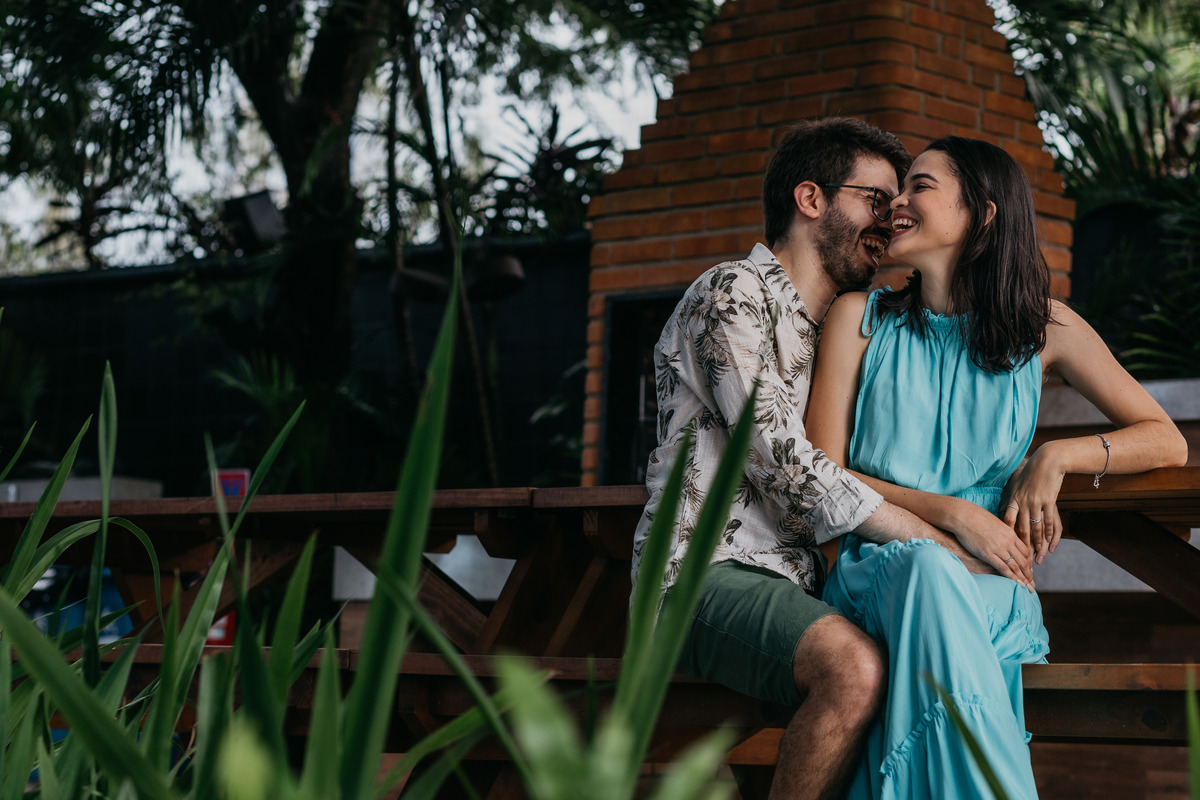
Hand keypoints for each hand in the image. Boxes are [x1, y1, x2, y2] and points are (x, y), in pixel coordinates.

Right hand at [944, 497, 1034, 588]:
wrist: (962, 515)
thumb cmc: (975, 517)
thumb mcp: (995, 523)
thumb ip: (1002, 533)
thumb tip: (1004, 539)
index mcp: (1010, 533)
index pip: (1025, 551)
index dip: (1029, 563)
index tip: (1029, 571)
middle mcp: (1007, 541)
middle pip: (1023, 560)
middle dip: (1029, 574)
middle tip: (1033, 584)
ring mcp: (998, 548)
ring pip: (1016, 566)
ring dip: (1023, 578)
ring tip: (1029, 588)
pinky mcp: (987, 553)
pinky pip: (1003, 568)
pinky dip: (1012, 577)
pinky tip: (1018, 584)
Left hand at [1002, 445, 1064, 563]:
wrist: (1046, 461)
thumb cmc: (1029, 473)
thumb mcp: (1015, 485)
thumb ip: (1010, 499)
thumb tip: (1002, 511)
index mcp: (1013, 499)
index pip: (1008, 521)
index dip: (1008, 535)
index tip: (1007, 547)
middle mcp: (1023, 502)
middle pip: (1022, 529)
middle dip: (1023, 546)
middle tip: (1023, 560)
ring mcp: (1036, 502)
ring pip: (1036, 528)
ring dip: (1037, 544)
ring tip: (1038, 556)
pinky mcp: (1049, 502)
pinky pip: (1049, 522)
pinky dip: (1050, 534)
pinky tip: (1050, 544)